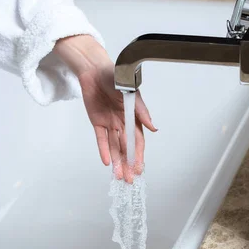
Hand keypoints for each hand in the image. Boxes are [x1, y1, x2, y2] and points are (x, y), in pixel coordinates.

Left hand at [54, 34, 156, 182]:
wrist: (94, 69)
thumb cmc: (117, 77)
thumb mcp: (131, 93)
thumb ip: (141, 112)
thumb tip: (153, 128)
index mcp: (133, 117)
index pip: (137, 141)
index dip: (138, 156)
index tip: (139, 169)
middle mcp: (123, 123)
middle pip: (126, 148)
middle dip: (128, 164)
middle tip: (129, 179)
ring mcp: (110, 124)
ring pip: (114, 147)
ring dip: (117, 162)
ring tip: (118, 177)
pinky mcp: (97, 122)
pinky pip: (101, 140)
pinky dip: (103, 151)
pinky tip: (107, 163)